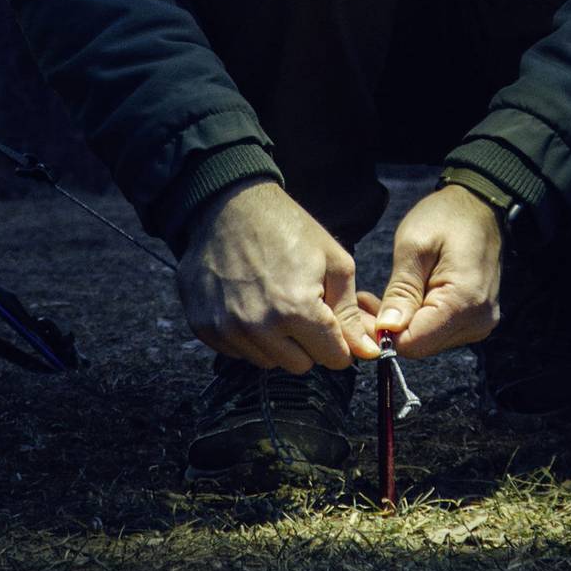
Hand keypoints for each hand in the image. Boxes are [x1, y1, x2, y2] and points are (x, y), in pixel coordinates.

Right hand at [178, 183, 382, 372]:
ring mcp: (227, 329)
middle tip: (301, 305)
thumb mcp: (334, 262)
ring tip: (272, 300)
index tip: (331, 322)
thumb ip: (350, 314)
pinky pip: (237, 352)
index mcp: (296, 310)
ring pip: (268, 361)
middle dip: (308, 342)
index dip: (338, 341)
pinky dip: (246, 336)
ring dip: (276, 340)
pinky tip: (247, 302)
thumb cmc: (287, 227)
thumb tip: (368, 351)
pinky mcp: (203, 327)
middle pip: (301, 365)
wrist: (229, 204)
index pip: (333, 359)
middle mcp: (259, 327)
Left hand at [373, 183, 502, 357]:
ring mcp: (479, 323)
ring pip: (427, 341)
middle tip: (364, 302)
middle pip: (420, 345)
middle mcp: (477, 321)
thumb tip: (387, 330)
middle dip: (388, 329)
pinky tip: (401, 299)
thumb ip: (401, 291)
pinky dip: (415, 319)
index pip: (414, 343)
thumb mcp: (413, 247)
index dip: (382, 334)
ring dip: (400, 324)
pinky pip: (437, 331)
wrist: (479, 206)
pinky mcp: (474, 320)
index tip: (361, 312)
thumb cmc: (447, 217)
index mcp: (463, 303)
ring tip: (377, 298)